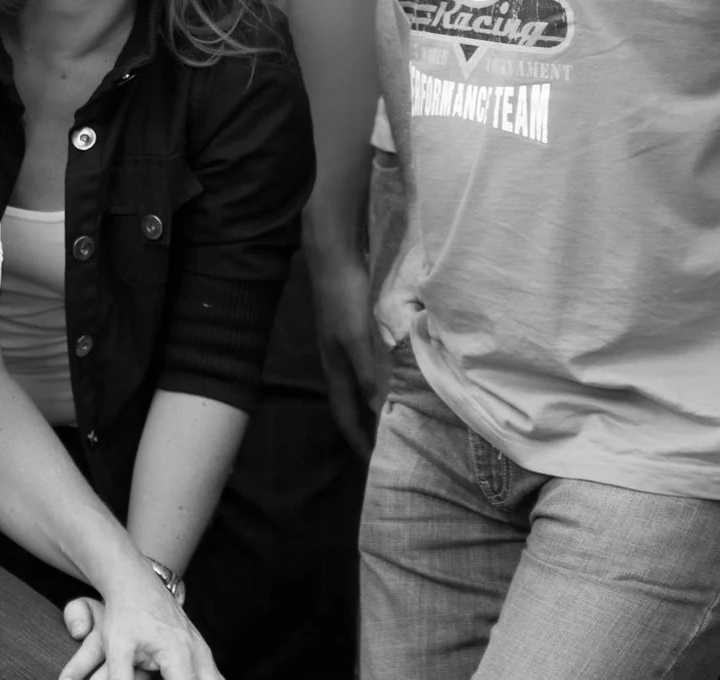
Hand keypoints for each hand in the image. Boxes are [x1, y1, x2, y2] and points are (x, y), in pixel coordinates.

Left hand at [56, 567, 215, 679]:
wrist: (135, 582)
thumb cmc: (124, 613)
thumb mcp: (115, 647)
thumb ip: (120, 677)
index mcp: (178, 654)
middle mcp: (197, 652)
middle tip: (164, 678)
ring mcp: (202, 648)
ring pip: (215, 679)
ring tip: (171, 676)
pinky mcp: (200, 647)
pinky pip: (212, 674)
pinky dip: (203, 679)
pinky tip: (179, 675)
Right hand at [309, 241, 381, 458]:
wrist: (332, 259)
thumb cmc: (343, 298)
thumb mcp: (356, 338)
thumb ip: (366, 373)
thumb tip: (375, 411)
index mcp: (334, 367)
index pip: (344, 414)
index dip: (357, 439)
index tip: (372, 461)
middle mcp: (335, 361)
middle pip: (347, 403)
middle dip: (361, 427)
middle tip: (381, 444)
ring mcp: (341, 345)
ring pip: (355, 385)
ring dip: (368, 404)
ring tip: (388, 417)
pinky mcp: (349, 330)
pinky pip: (362, 367)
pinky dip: (373, 381)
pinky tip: (387, 377)